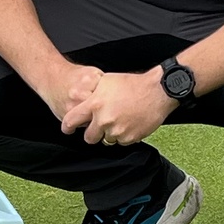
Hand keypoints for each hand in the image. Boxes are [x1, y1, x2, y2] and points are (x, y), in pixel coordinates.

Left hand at [57, 65, 172, 146]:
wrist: (156, 92)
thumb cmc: (133, 84)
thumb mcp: (106, 81)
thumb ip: (92, 93)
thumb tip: (82, 100)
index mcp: (95, 104)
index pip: (71, 121)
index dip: (67, 127)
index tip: (67, 130)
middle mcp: (103, 120)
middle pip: (88, 137)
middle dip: (92, 133)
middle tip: (99, 126)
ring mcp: (116, 131)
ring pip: (106, 140)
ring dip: (109, 133)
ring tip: (119, 119)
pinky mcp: (129, 138)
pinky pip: (121, 142)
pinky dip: (123, 135)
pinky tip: (129, 123)